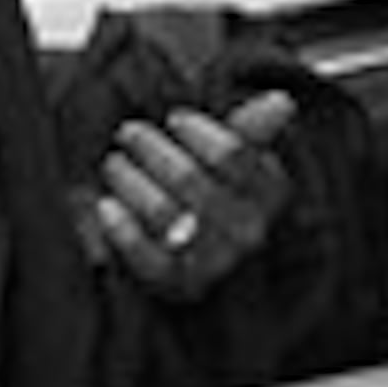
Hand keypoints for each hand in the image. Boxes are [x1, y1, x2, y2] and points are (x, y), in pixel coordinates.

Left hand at [74, 90, 297, 302]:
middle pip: (189, 178)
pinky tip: (106, 204)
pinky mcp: (178, 284)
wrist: (211, 272)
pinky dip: (120, 226)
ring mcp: (214, 260)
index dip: (197, 130)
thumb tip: (282, 102)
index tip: (173, 118)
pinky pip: (142, 252)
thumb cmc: (222, 201)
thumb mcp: (243, 166)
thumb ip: (254, 133)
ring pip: (162, 211)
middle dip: (152, 148)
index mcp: (271, 194)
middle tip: (128, 132)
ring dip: (129, 180)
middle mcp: (248, 230)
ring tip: (114, 163)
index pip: (231, 153)